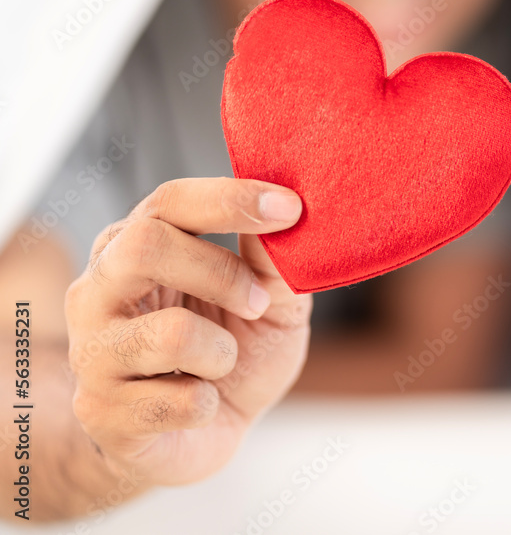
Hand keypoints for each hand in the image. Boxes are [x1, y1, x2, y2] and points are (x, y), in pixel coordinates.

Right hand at [65, 178, 311, 483]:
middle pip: (145, 246)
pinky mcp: (99, 411)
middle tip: (257, 304)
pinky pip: (178, 402)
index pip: (170, 202)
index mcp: (138, 246)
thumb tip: (288, 219)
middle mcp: (100, 289)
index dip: (230, 199)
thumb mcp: (270, 306)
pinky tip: (197, 405)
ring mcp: (93, 351)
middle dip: (222, 274)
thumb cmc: (235, 355)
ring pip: (169, 334)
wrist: (202, 438)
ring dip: (222, 351)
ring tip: (221, 363)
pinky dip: (209, 405)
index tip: (290, 207)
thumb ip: (273, 264)